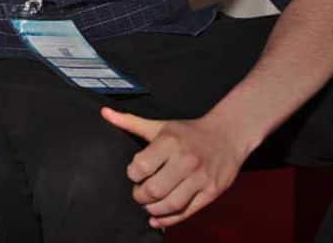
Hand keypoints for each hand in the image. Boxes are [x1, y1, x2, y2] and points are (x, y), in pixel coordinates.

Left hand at [101, 107, 250, 228]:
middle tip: (138, 193)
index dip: (132, 174)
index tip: (134, 174)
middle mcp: (186, 161)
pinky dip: (169, 220)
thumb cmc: (188, 132)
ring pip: (170, 204)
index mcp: (170, 142)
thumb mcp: (160, 125)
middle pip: (154, 190)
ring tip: (148, 204)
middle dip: (140, 196)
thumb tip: (105, 113)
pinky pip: (187, 212)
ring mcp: (201, 179)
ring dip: (153, 209)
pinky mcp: (212, 192)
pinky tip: (157, 219)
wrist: (228, 135)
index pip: (141, 167)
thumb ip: (131, 122)